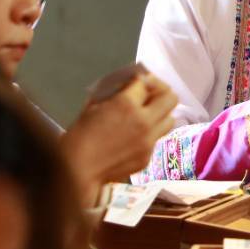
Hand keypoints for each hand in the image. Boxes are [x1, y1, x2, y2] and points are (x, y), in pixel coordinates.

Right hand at [63, 71, 178, 191]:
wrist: (79, 169)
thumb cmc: (80, 133)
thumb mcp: (93, 104)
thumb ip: (114, 92)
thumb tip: (128, 85)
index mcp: (127, 104)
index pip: (146, 82)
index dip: (141, 80)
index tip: (135, 83)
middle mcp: (144, 121)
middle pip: (170, 98)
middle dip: (160, 92)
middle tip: (148, 96)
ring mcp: (149, 141)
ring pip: (170, 119)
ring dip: (160, 114)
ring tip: (145, 116)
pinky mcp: (148, 156)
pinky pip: (157, 138)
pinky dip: (150, 133)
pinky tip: (134, 136)